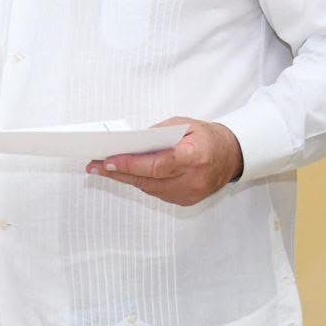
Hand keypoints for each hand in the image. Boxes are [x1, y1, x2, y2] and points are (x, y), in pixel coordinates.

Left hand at [86, 117, 242, 206]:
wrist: (232, 156)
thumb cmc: (206, 136)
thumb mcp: (185, 124)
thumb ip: (159, 132)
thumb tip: (131, 142)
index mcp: (196, 157)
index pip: (158, 165)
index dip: (131, 164)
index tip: (108, 161)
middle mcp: (193, 179)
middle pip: (148, 180)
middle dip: (118, 173)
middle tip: (93, 167)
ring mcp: (190, 193)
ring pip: (149, 188)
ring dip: (127, 178)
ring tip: (104, 169)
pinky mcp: (187, 201)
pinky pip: (157, 193)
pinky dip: (142, 182)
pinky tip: (127, 174)